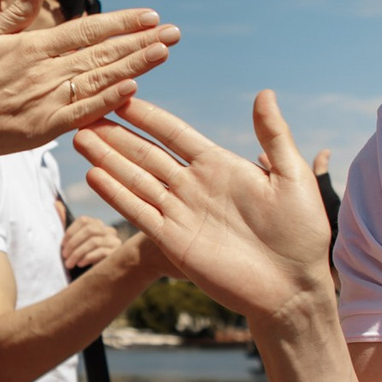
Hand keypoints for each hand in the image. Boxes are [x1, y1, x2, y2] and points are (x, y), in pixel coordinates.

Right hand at [0, 0, 176, 191]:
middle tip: (174, 32)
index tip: (150, 15)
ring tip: (164, 52)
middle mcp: (43, 71)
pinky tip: (134, 89)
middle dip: (141, 41)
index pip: (87, 30)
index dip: (121, 22)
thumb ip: (17, 13)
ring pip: (99, 79)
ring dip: (135, 65)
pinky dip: (108, 100)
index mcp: (31, 47)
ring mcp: (44, 100)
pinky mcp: (42, 128)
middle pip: (102, 52)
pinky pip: (82, 112)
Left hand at [60, 217, 120, 271]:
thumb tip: (56, 203)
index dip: (70, 231)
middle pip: (89, 229)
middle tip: (64, 256)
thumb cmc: (84, 257)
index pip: (84, 220)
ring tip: (69, 264)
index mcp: (98, 225)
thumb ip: (66, 223)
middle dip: (73, 243)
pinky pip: (102, 252)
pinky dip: (88, 257)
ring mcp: (114, 242)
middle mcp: (108, 231)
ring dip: (78, 253)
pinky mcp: (117, 254)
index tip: (62, 245)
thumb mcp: (74, 241)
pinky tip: (80, 264)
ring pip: (94, 241)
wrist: (99, 276)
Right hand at [73, 92, 331, 319]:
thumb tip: (263, 94)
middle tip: (85, 113)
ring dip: (107, 159)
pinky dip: (116, 195)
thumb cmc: (301, 233)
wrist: (292, 287)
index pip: (175, 134)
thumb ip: (273, 136)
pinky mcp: (173, 241)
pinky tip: (94, 175)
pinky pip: (139, 212)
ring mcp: (181, 213)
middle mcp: (194, 186)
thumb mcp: (293, 177)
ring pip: (135, 180)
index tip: (123, 95)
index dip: (148, 116)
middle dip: (115, 135)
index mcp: (219, 166)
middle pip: (146, 154)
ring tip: (79, 137)